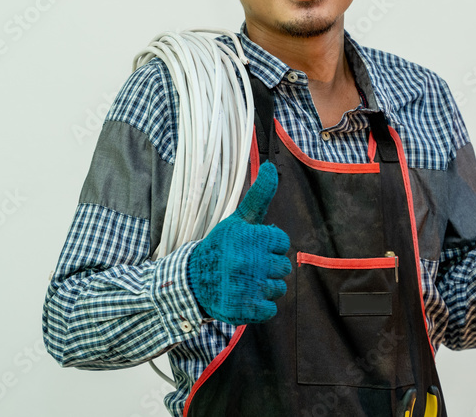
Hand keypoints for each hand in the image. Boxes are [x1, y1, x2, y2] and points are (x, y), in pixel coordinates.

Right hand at [187, 161, 291, 324]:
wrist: (192, 282)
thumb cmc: (221, 247)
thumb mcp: (238, 220)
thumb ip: (259, 196)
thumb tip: (271, 166)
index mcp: (247, 236)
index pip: (282, 242)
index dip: (269, 246)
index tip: (252, 247)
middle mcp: (247, 260)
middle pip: (283, 266)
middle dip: (269, 267)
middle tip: (247, 266)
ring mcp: (246, 286)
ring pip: (279, 288)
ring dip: (265, 287)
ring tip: (244, 281)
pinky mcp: (244, 308)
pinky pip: (271, 309)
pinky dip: (260, 306)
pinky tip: (244, 296)